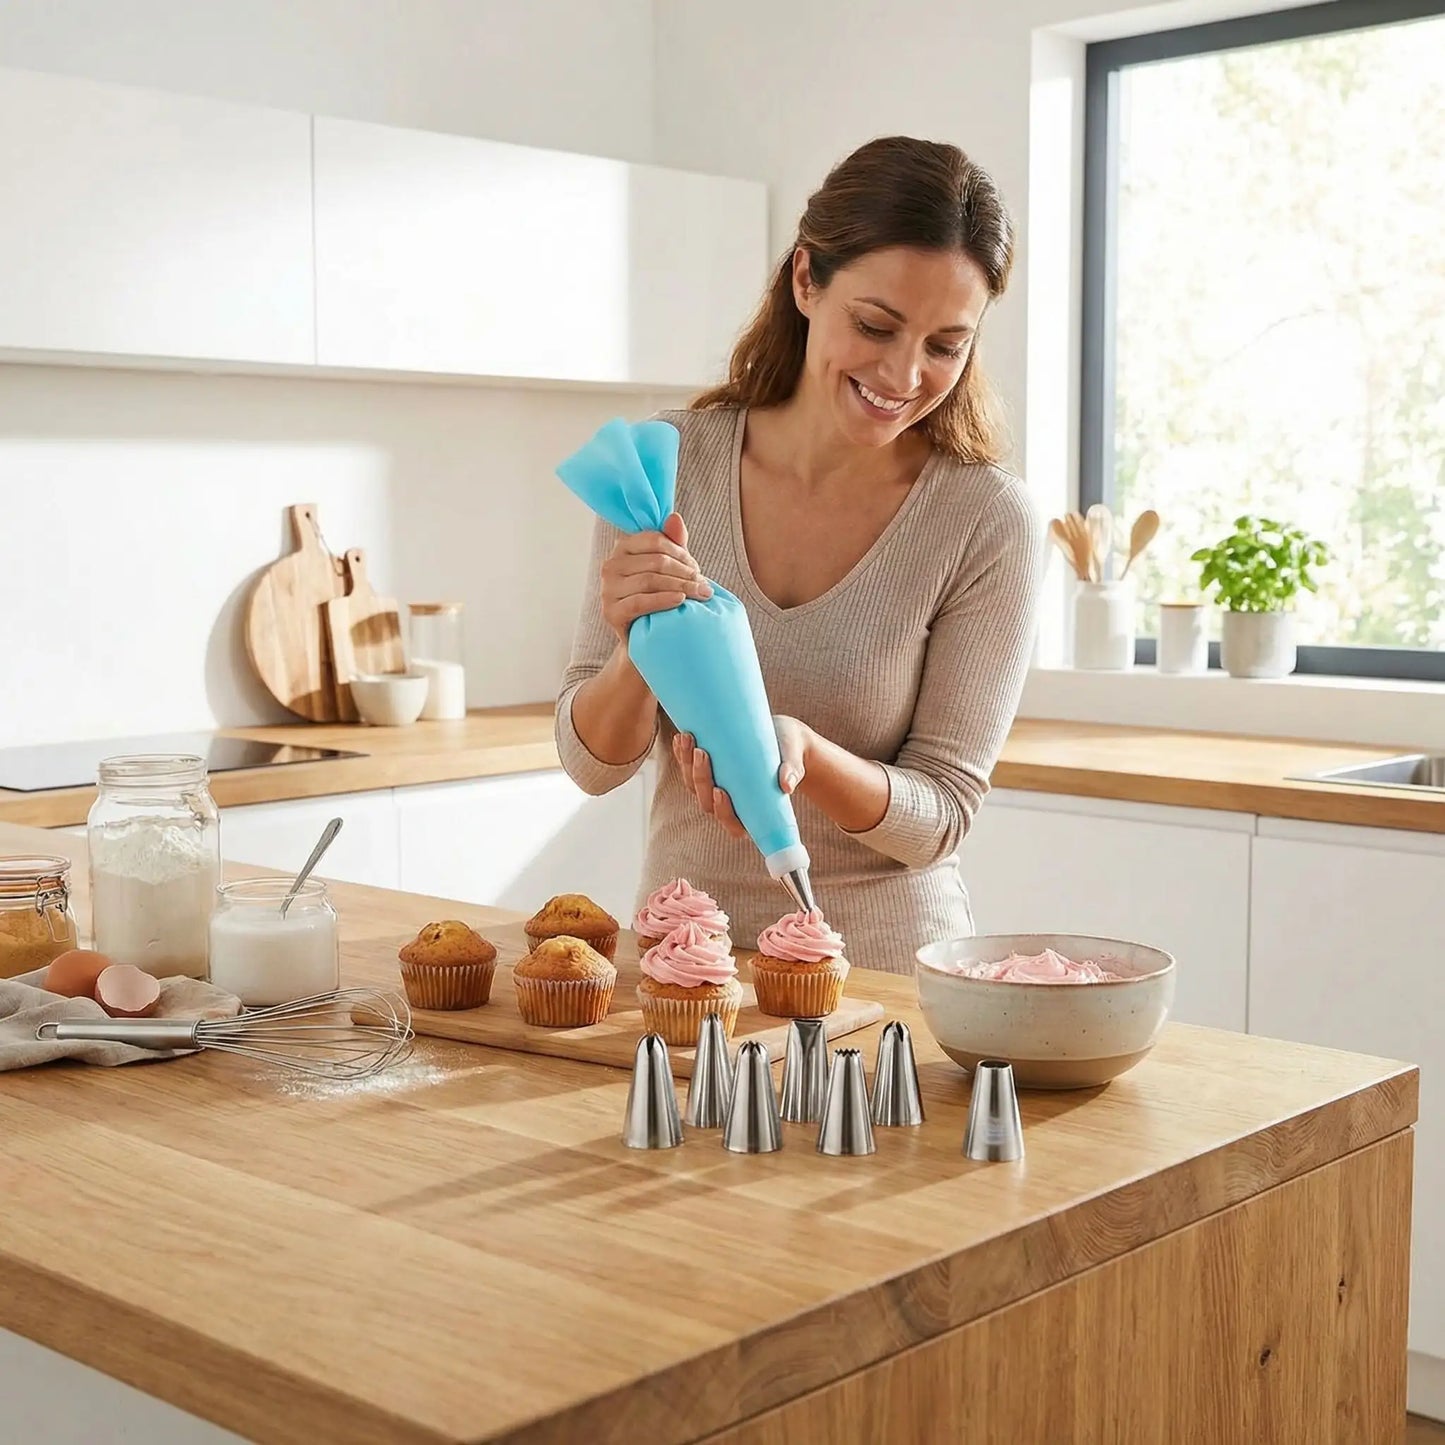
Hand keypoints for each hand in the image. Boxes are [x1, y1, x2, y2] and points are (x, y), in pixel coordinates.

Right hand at [599, 513, 711, 642]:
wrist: (648, 637)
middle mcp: (610, 565)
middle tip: (704, 586)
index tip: (697, 569)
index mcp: (623, 548)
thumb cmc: (660, 598)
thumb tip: (675, 517)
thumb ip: (673, 543)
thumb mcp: (669, 569)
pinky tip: (680, 601)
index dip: (680, 553)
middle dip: (685, 572)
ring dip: (681, 586)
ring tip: (701, 594)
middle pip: (655, 561)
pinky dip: (663, 600)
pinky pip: (640, 602)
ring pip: (650, 581)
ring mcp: (607, 589)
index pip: (655, 540)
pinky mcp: (610, 612)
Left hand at [672, 716, 811, 839]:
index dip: (722, 811)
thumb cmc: (791, 752)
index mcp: (753, 810)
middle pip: (707, 801)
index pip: (732, 823)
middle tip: (702, 752)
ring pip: (693, 784)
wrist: (783, 735)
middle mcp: (730, 802)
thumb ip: (792, 769)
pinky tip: (680, 738)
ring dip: (686, 764)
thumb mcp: (793, 758)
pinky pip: (689, 767)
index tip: (720, 791)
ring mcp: (716, 784)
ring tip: (688, 738)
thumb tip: (787, 785)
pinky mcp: (708, 768)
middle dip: (700, 778)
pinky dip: (682, 753)